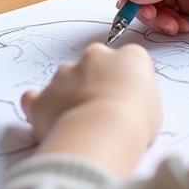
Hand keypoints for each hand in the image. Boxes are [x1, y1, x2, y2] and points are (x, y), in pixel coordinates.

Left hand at [20, 43, 160, 149]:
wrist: (103, 131)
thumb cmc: (136, 121)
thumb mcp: (153, 106)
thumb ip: (139, 95)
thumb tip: (129, 102)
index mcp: (127, 56)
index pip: (127, 61)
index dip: (125, 82)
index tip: (126, 100)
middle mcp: (94, 57)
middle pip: (92, 65)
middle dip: (93, 83)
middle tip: (101, 111)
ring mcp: (64, 74)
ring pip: (63, 81)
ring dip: (68, 97)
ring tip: (78, 124)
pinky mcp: (42, 97)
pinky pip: (34, 99)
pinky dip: (39, 108)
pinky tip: (47, 122)